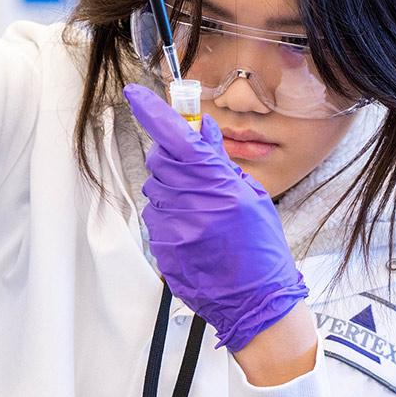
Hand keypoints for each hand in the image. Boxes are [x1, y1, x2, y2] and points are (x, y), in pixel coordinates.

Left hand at [124, 84, 307, 351]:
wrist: (257, 302)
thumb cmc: (261, 249)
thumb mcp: (252, 197)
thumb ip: (221, 163)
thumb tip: (201, 130)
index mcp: (218, 186)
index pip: (177, 138)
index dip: (152, 112)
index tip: (135, 94)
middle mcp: (191, 205)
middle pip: (160, 161)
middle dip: (173, 159)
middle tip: (198, 175)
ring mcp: (174, 229)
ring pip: (156, 190)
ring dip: (173, 192)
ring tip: (203, 213)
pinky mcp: (162, 249)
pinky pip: (157, 218)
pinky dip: (172, 218)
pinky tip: (196, 234)